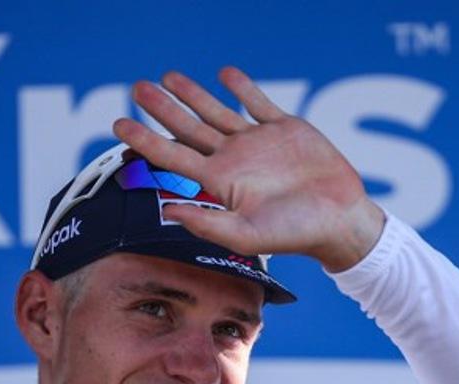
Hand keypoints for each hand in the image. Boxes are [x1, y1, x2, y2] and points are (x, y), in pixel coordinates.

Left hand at [112, 67, 385, 271]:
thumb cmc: (294, 234)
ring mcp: (257, 142)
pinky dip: (242, 87)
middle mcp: (233, 160)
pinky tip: (225, 74)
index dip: (145, 140)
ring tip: (168, 76)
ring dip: (192, 94)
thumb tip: (165, 210)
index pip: (172, 157)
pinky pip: (257, 102)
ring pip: (216, 111)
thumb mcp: (246, 235)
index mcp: (220, 183)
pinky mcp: (284, 128)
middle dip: (162, 108)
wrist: (339, 221)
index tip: (119, 125)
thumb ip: (206, 222)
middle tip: (137, 87)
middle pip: (188, 128)